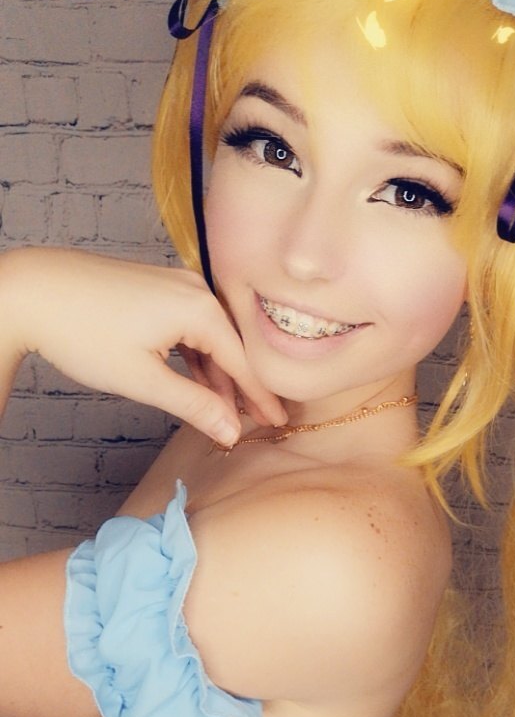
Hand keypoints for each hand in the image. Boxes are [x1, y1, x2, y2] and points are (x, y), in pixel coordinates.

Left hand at [0, 247, 286, 443]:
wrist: (33, 291)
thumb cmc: (83, 332)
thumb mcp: (144, 380)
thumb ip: (194, 406)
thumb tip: (231, 432)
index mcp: (199, 308)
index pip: (245, 361)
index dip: (261, 396)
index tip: (279, 422)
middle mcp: (194, 289)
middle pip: (232, 346)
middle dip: (243, 387)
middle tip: (258, 423)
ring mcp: (175, 284)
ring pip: (210, 338)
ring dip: (217, 376)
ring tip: (223, 413)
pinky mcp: (157, 287)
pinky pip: (191, 327)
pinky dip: (197, 357)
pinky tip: (196, 383)